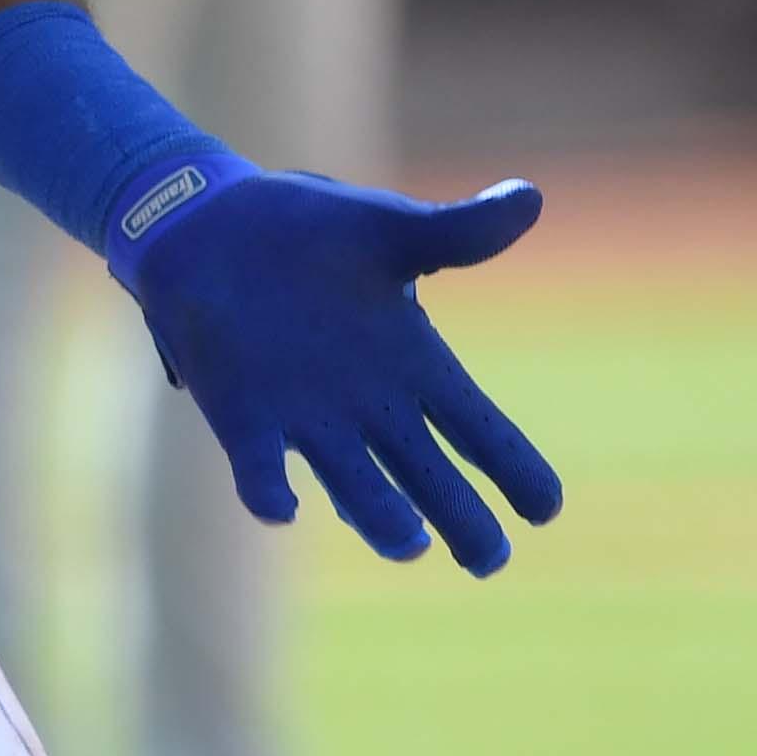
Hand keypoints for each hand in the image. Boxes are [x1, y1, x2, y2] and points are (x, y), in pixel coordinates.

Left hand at [114, 162, 561, 574]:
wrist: (211, 224)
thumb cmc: (310, 231)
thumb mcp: (386, 226)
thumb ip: (456, 230)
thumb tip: (530, 197)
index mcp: (411, 363)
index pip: (477, 429)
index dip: (513, 467)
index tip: (545, 506)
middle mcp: (367, 406)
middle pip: (429, 479)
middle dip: (462, 520)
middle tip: (487, 558)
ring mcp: (306, 416)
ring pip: (356, 486)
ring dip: (381, 518)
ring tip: (408, 541)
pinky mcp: (243, 415)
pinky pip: (259, 468)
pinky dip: (268, 489)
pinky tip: (281, 506)